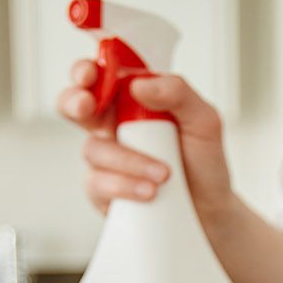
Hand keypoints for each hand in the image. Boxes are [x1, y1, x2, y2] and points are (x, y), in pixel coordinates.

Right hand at [58, 61, 233, 224]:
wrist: (209, 209)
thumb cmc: (203, 162)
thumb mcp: (203, 120)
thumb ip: (177, 93)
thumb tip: (140, 85)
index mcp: (132, 101)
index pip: (99, 78)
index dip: (86, 73)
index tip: (90, 76)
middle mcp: (113, 126)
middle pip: (73, 107)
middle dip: (73, 103)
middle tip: (86, 106)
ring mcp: (105, 160)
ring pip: (94, 150)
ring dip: (127, 160)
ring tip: (163, 173)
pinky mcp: (103, 191)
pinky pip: (98, 184)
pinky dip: (124, 186)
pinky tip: (149, 192)